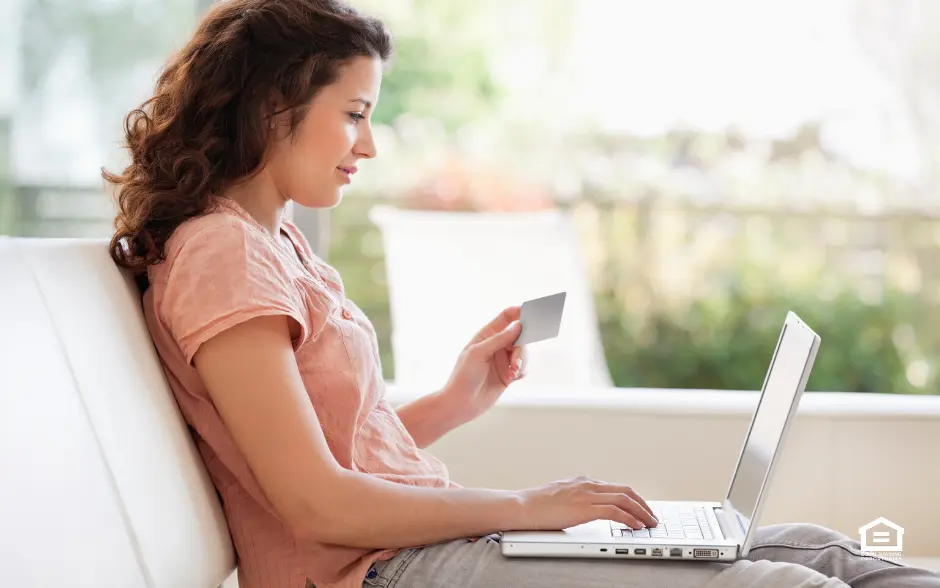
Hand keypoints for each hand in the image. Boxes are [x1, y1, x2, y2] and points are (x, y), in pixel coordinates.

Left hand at [439, 305, 527, 423]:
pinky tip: (512, 379)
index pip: (506, 317)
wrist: (462, 404)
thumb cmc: (464, 376)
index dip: (519, 312)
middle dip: (521, 346)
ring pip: (523, 353)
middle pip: (519, 336)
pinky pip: (523, 367)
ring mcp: (503, 360)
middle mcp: (497, 345)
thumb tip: (518, 325)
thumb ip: (499, 339)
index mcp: (487, 335)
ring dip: (521, 361)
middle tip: (517, 358)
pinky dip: (521, 371)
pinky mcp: (509, 374)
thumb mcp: (479, 353)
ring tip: (513, 372)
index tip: (531, 313)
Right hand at [514, 476, 658, 530]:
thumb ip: (575, 497)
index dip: (633, 499)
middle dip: (643, 504)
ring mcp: (587, 495)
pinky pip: (615, 512)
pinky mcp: (584, 508)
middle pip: (626, 490)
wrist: (522, 506)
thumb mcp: (561, 495)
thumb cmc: (536, 504)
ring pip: (624, 499)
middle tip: (652, 517)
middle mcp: (588, 484)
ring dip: (641, 512)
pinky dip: (629, 518)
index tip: (641, 509)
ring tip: (650, 523)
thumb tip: (583, 506)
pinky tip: (636, 526)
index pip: (616, 487)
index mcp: (583, 481)